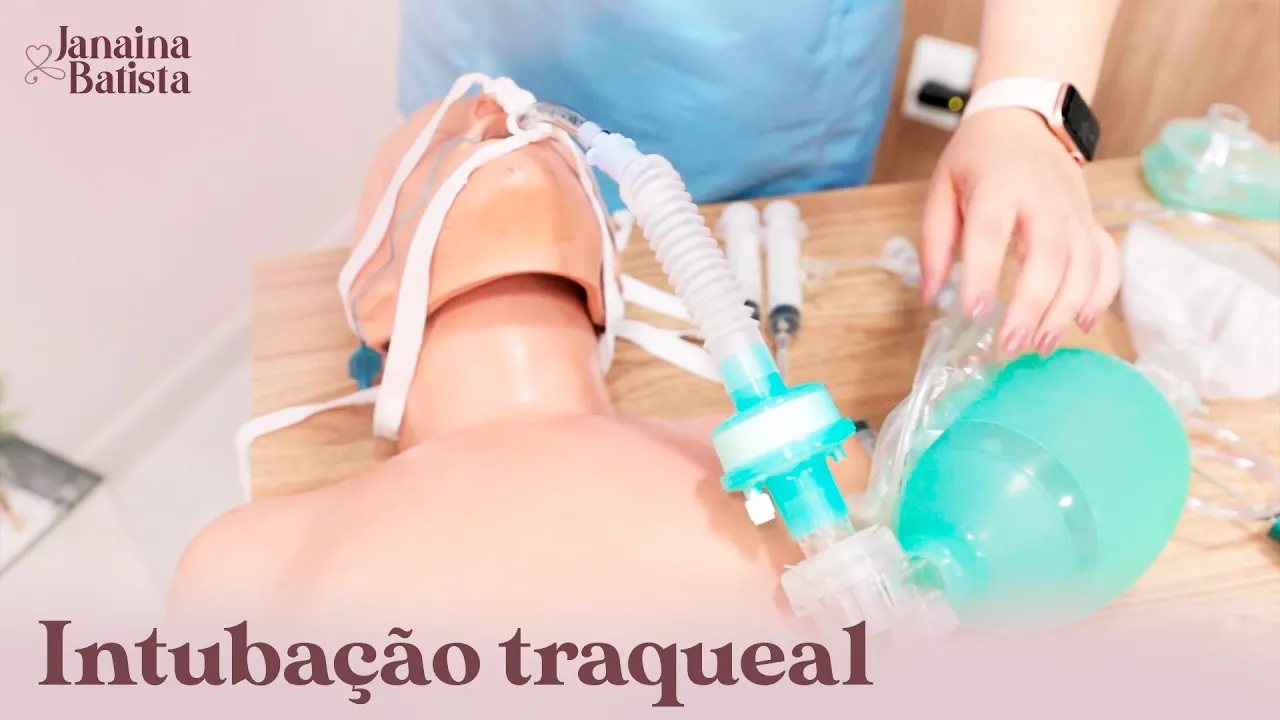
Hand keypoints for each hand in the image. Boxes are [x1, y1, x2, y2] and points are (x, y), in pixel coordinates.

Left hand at [918, 107, 1120, 356]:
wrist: (1025, 118)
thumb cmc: (977, 159)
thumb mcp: (941, 188)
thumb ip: (934, 242)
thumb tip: (930, 296)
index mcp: (998, 186)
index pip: (991, 232)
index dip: (984, 273)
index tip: (974, 313)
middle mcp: (1043, 198)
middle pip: (1048, 254)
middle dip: (1032, 305)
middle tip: (1011, 344)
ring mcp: (1073, 210)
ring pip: (1083, 263)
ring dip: (1066, 309)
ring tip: (1042, 346)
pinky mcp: (1090, 221)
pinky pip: (1107, 259)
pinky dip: (1102, 293)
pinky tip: (1085, 323)